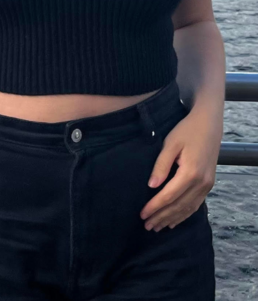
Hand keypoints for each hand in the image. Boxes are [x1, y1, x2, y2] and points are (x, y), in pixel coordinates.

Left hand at [140, 106, 220, 231]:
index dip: (155, 207)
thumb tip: (151, 186)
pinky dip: (184, 214)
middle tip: (146, 225)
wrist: (209, 124)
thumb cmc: (187, 130)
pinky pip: (195, 205)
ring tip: (157, 226)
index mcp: (190, 173)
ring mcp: (207, 185)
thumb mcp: (170, 143)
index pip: (169, 196)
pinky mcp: (209, 185)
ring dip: (172, 219)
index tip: (142, 214)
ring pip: (188, 208)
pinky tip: (174, 220)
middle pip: (178, 206)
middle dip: (161, 217)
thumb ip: (161, 165)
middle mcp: (201, 183)